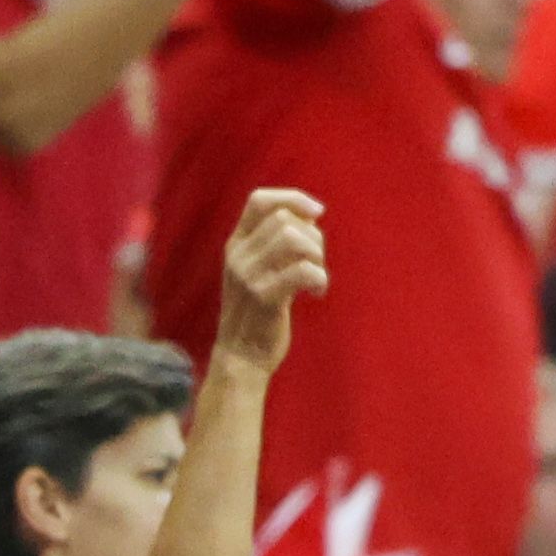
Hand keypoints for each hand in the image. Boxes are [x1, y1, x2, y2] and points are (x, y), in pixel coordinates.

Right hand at [214, 186, 327, 372]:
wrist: (241, 358)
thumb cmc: (258, 315)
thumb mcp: (259, 272)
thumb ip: (277, 246)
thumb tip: (310, 220)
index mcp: (236, 244)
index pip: (259, 200)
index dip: (292, 198)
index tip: (318, 212)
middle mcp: (238, 255)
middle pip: (284, 219)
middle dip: (313, 237)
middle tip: (317, 263)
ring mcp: (248, 275)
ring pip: (293, 239)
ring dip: (317, 255)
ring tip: (317, 278)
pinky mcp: (264, 298)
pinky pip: (302, 270)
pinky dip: (319, 278)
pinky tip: (317, 292)